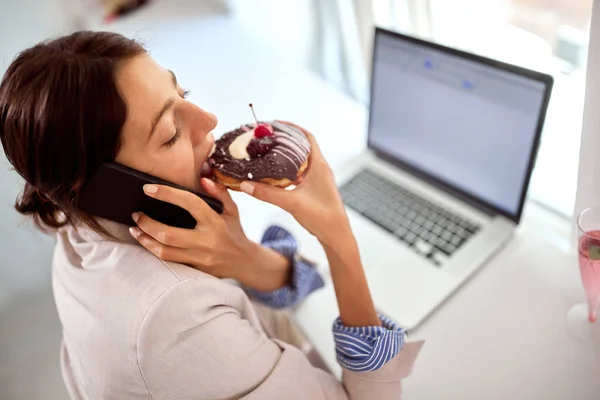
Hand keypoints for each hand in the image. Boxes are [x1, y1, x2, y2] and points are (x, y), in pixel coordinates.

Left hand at [129, 179, 289, 289]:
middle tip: (136, 214)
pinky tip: (146, 242)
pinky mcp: (195, 269)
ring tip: (135, 229)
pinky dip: (154, 251)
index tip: (149, 189)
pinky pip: (169, 262)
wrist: (245, 263)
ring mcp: (200, 258)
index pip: (190, 204)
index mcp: (216, 222)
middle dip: (147, 223)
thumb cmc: (235, 232)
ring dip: (145, 240)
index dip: (168, 194)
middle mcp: (207, 241)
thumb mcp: (232, 210)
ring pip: (164, 252)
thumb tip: (203, 179)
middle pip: (168, 234)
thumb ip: (220, 192)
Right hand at [239, 122, 350, 246]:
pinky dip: (288, 170)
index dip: (292, 127)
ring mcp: (319, 178)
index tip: (275, 123)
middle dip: (285, 140)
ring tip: (267, 152)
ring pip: (301, 160)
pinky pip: (301, 173)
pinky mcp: (316, 188)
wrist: (337, 236)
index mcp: (319, 165)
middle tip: (266, 137)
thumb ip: (267, 194)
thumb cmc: (322, 218)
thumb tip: (245, 185)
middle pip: (302, 146)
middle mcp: (320, 168)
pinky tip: (275, 175)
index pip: (306, 136)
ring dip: (286, 155)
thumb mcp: (291, 203)